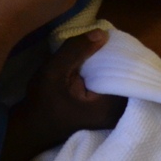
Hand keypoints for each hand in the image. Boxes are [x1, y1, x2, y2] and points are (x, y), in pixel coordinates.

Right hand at [0, 30, 127, 160]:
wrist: (30, 128)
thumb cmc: (41, 103)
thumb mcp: (53, 72)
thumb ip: (76, 51)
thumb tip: (104, 33)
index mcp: (111, 107)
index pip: (130, 74)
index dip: (124, 54)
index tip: (116, 39)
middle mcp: (119, 113)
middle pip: (130, 77)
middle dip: (122, 59)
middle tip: (113, 40)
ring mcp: (115, 114)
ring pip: (123, 81)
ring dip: (116, 66)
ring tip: (108, 48)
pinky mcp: (108, 112)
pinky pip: (116, 87)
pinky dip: (110, 74)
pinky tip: (102, 63)